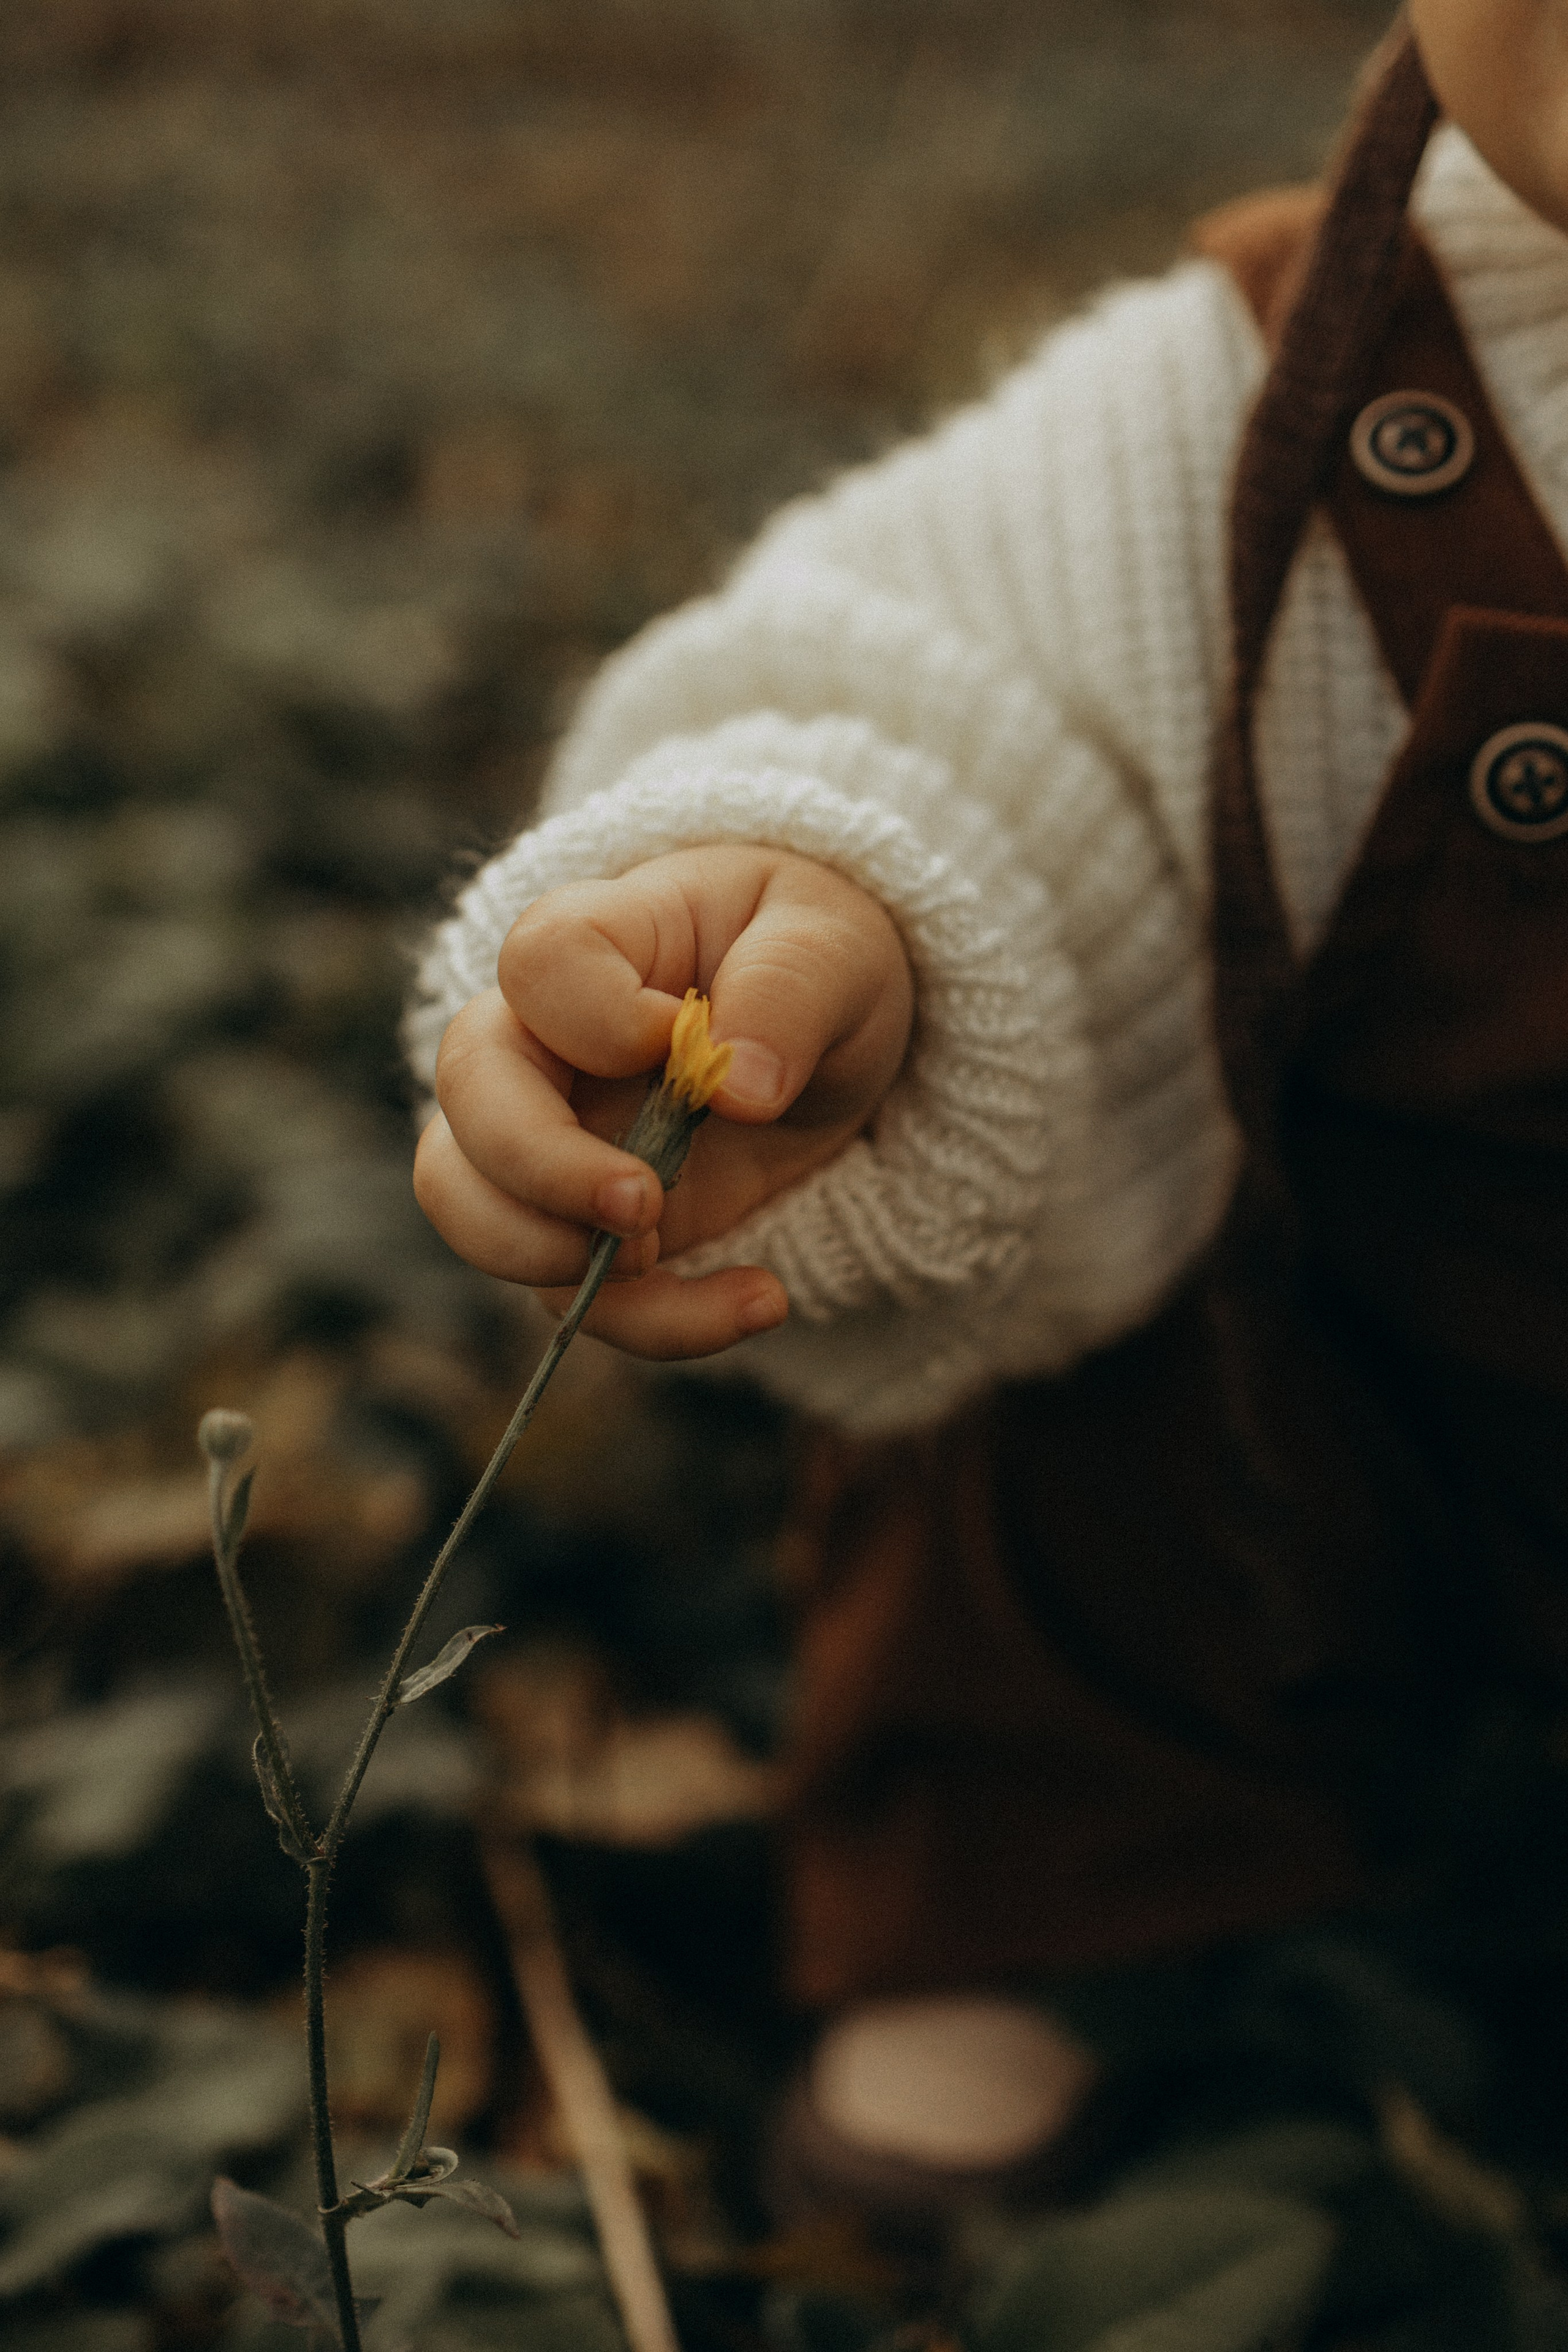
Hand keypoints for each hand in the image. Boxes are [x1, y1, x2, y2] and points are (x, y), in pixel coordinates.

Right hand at [413, 844, 913, 1357]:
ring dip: (543, 1255)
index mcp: (600, 942)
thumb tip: (740, 1088)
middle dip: (538, 1165)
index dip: (591, 1014)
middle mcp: (544, 1039)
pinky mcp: (583, 1225)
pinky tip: (758, 1299)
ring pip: (467, 1201)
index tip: (679, 1037)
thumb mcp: (837, 949)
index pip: (539, 962)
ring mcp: (548, 1137)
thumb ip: (790, 992)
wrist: (829, 1040)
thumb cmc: (813, 959)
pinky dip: (652, 1320)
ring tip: (661, 1262)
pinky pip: (565, 1290)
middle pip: (468, 1089)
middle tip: (644, 1208)